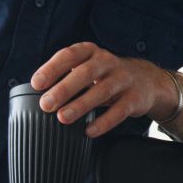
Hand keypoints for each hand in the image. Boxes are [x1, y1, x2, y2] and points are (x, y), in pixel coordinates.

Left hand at [30, 42, 176, 138]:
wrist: (146, 81)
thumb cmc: (106, 76)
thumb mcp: (88, 67)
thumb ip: (66, 75)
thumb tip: (39, 94)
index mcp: (91, 52)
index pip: (69, 55)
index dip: (52, 68)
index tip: (36, 84)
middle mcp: (108, 62)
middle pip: (85, 73)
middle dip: (64, 88)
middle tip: (46, 104)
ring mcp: (123, 79)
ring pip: (102, 91)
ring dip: (81, 105)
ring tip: (63, 118)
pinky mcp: (135, 98)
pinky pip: (119, 111)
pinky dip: (104, 122)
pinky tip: (89, 131)